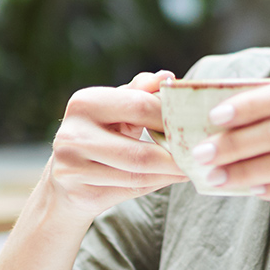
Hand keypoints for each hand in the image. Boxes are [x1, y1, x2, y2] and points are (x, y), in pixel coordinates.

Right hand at [44, 70, 187, 221]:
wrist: (64, 183)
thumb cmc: (100, 137)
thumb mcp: (116, 109)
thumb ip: (141, 92)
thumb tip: (167, 77)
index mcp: (84, 103)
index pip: (140, 107)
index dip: (172, 117)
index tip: (199, 124)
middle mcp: (73, 134)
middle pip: (141, 150)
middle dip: (177, 154)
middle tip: (204, 154)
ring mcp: (72, 166)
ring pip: (139, 175)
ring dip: (172, 173)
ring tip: (195, 167)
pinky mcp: (79, 193)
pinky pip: (131, 190)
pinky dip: (158, 184)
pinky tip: (174, 178)